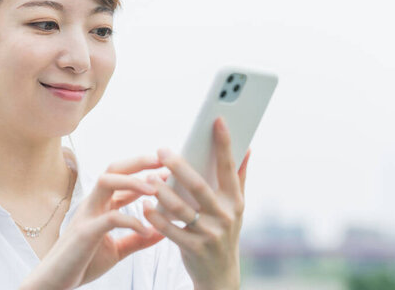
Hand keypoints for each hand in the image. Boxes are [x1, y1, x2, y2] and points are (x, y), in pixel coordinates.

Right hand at [19, 155, 169, 289]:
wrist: (55, 282)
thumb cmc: (83, 263)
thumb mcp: (117, 250)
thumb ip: (137, 239)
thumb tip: (162, 232)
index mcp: (101, 205)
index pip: (124, 178)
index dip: (147, 172)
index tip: (169, 170)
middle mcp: (94, 204)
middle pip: (114, 169)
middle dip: (139, 162)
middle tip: (163, 161)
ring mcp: (88, 215)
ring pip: (107, 182)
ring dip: (132, 182)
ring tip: (155, 188)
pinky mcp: (85, 232)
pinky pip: (110, 218)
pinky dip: (131, 220)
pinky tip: (146, 229)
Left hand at [142, 117, 250, 289]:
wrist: (220, 275)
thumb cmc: (225, 232)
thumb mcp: (236, 207)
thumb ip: (239, 177)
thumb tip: (249, 147)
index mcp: (235, 201)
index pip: (229, 167)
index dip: (224, 143)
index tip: (216, 120)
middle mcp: (225, 216)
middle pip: (199, 186)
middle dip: (179, 166)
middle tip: (162, 150)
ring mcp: (209, 234)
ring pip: (182, 208)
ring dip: (163, 192)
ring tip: (149, 177)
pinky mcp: (193, 248)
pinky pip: (170, 230)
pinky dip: (156, 217)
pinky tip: (146, 205)